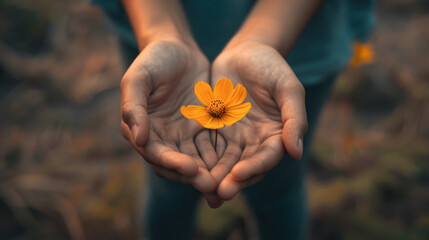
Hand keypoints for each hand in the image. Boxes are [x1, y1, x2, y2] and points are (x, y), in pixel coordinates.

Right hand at [120, 39, 217, 193]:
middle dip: (193, 176)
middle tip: (211, 185)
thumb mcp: (138, 78)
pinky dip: (220, 158)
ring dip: (208, 173)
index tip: (190, 168)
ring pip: (195, 160)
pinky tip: (235, 166)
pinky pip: (211, 147)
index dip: (171, 162)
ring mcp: (182, 135)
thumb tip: (139, 139)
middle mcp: (161, 138)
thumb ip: (134, 107)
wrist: (178, 48)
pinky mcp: (201, 129)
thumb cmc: (153, 60)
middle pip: (176, 163)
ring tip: (224, 183)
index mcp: (141, 130)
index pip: (155, 153)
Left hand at [210, 41, 307, 199]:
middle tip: (218, 193)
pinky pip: (208, 148)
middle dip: (232, 180)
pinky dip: (201, 160)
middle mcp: (256, 142)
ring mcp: (236, 138)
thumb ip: (294, 118)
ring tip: (202, 188)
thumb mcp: (288, 88)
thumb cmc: (271, 66)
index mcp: (277, 135)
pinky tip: (189, 171)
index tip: (238, 174)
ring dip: (215, 177)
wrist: (245, 52)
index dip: (255, 168)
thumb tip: (296, 153)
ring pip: (225, 162)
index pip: (267, 157)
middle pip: (245, 166)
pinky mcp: (217, 131)